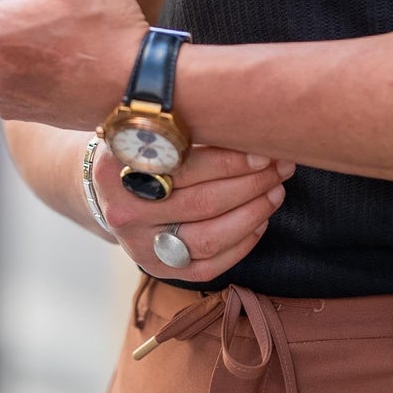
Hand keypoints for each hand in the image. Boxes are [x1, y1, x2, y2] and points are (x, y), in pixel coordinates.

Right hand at [90, 139, 294, 284]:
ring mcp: (139, 245)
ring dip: (252, 214)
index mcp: (119, 168)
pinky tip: (260, 220)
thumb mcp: (152, 128)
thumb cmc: (143, 147)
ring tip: (276, 191)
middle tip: (281, 167)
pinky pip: (208, 265)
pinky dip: (241, 244)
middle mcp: (124, 211)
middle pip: (202, 203)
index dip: (230, 161)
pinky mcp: (157, 268)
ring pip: (208, 238)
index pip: (184, 167)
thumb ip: (189, 124)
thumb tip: (252, 125)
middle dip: (251, 184)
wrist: (112, 188)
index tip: (264, 152)